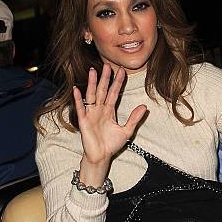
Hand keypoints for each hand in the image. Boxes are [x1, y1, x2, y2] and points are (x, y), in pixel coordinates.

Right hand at [73, 64, 146, 182]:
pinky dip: (79, 99)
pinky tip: (77, 90)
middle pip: (102, 90)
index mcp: (109, 111)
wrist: (101, 156)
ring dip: (91, 83)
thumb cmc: (112, 144)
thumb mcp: (127, 130)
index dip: (118, 82)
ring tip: (92, 71)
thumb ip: (134, 118)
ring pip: (91, 95)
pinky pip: (81, 108)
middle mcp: (99, 110)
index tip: (121, 70)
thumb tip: (144, 107)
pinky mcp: (84, 121)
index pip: (114, 93)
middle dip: (105, 78)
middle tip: (107, 65)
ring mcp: (91, 114)